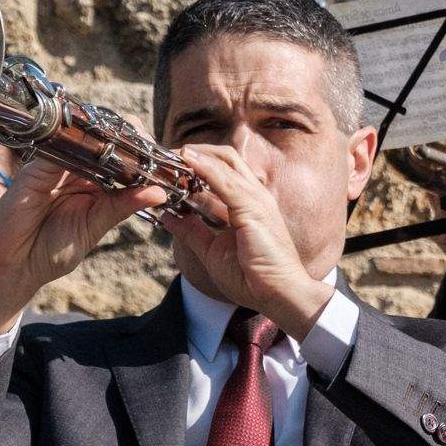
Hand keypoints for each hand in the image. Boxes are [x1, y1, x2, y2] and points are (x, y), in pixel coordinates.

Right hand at [0, 156, 162, 338]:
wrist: (12, 267)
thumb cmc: (52, 251)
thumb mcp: (94, 227)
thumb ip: (123, 206)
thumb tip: (160, 192)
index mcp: (96, 185)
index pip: (123, 161)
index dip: (143, 155)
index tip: (167, 156)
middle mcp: (78, 170)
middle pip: (107, 144)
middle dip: (131, 140)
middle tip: (152, 143)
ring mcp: (56, 166)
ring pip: (85, 140)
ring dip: (110, 137)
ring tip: (134, 140)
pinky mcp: (35, 169)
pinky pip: (58, 148)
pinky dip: (78, 143)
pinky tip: (98, 143)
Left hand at [159, 146, 334, 341]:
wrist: (278, 293)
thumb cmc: (252, 276)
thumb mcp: (211, 250)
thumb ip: (191, 231)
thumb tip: (168, 216)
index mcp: (247, 203)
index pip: (223, 170)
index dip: (198, 163)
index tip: (171, 164)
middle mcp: (254, 195)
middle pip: (226, 158)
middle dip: (196, 152)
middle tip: (167, 154)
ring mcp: (256, 199)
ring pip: (224, 163)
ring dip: (197, 156)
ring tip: (171, 153)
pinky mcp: (254, 208)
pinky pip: (226, 181)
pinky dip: (205, 168)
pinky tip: (188, 160)